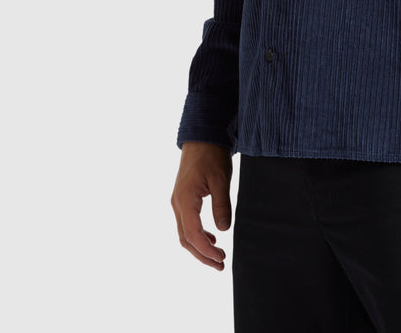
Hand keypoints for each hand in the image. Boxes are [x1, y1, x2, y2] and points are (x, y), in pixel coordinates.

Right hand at [171, 141, 232, 269]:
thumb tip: (223, 230)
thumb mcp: (221, 179)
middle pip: (186, 239)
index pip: (193, 235)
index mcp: (185, 200)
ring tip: (217, 255)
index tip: (221, 258)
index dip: (206, 250)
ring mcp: (178, 201)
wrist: (202, 135)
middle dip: (202, 255)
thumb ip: (222, 205)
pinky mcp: (182, 198)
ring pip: (184, 233)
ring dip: (199, 247)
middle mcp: (177, 204)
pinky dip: (197, 234)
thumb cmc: (212, 154)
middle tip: (220, 264)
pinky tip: (211, 237)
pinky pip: (186, 223)